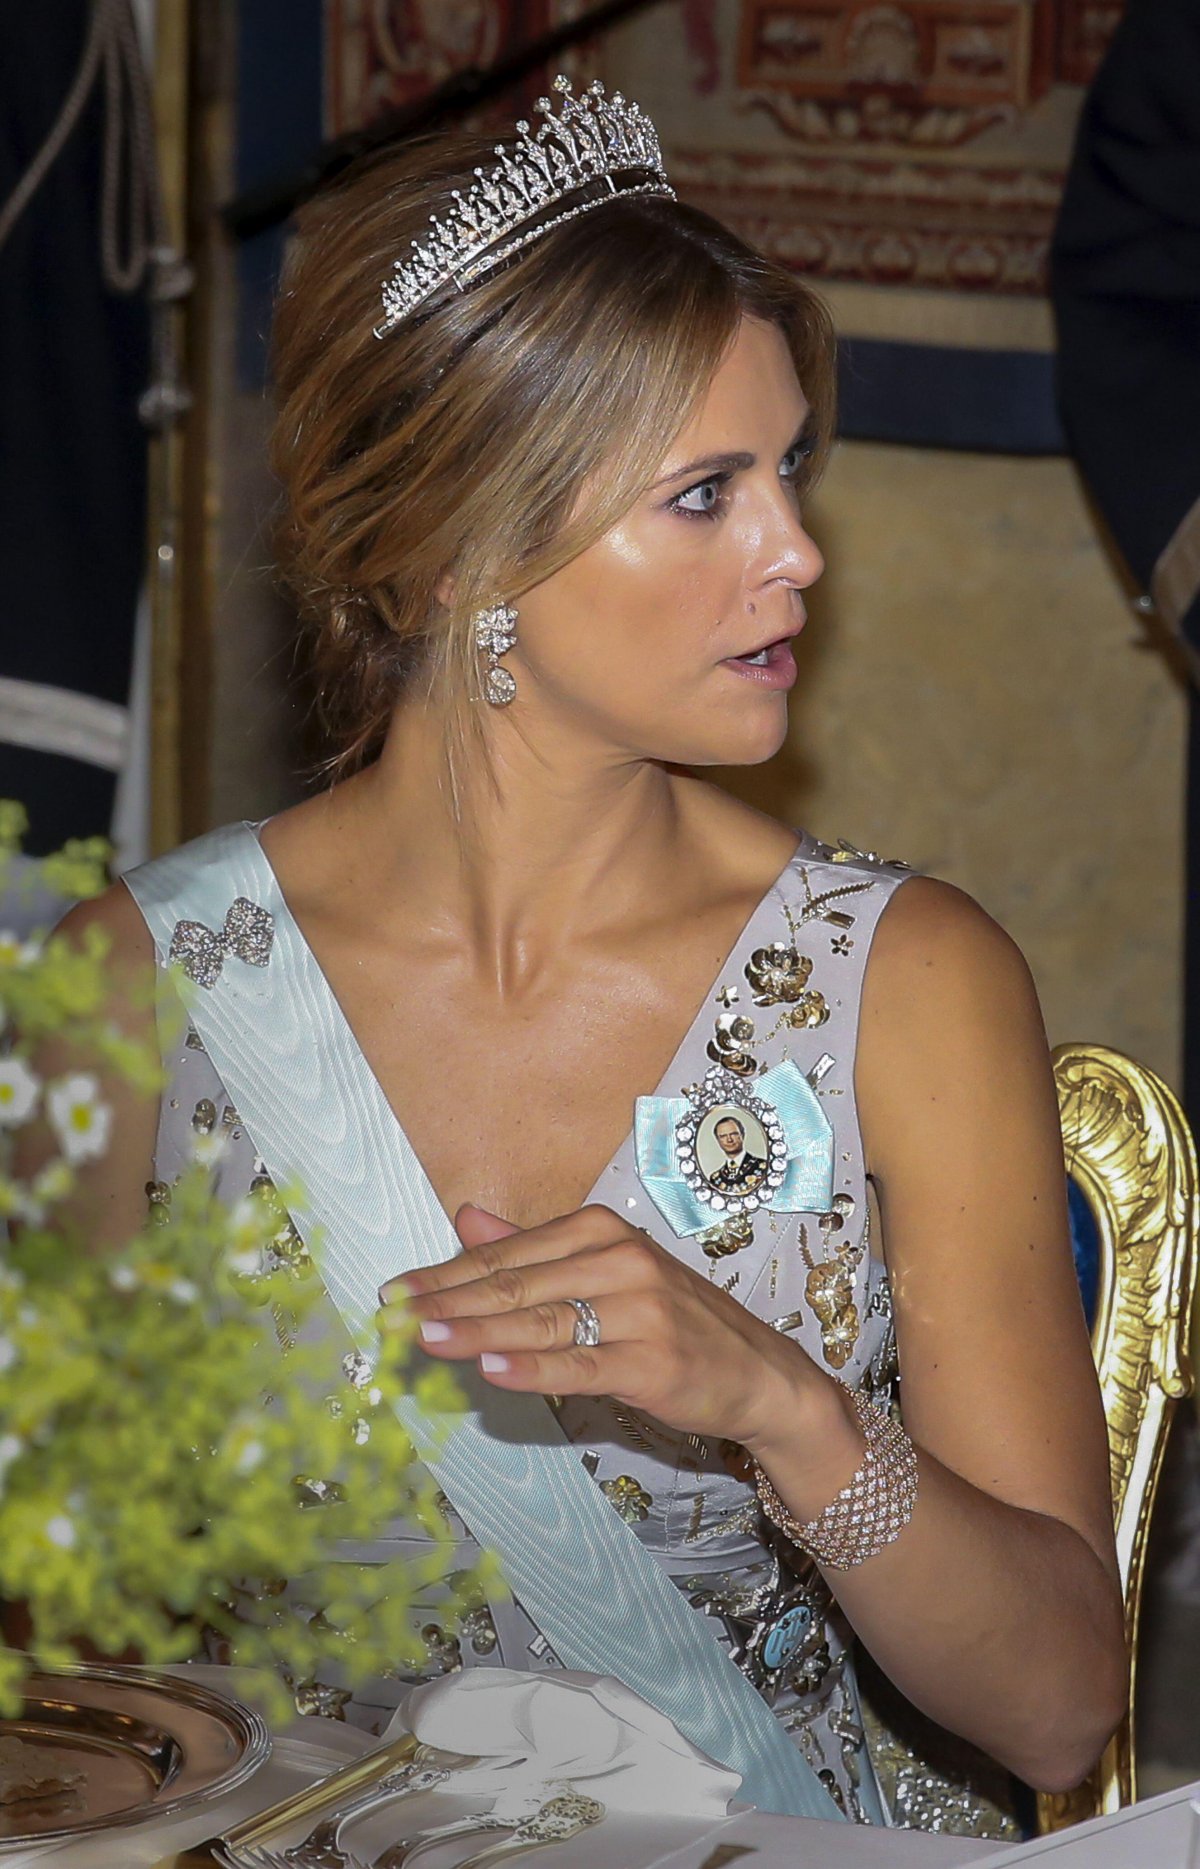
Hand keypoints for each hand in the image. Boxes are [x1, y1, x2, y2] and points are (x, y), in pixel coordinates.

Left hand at [379, 1202, 819, 1450]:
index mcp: (601, 1231)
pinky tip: (490, 1370)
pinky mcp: (651, 1360)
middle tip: (391, 1319)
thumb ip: (533, 1247)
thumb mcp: (607, 1270)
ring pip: (540, 1323)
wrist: (758, 1373)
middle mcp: (620, 1260)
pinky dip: (531, 1368)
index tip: (394, 1292)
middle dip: (447, 1303)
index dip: (446, 1274)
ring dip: (475, 1331)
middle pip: (516, 1285)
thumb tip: (465, 1216)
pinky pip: (579, 1365)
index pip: (508, 1254)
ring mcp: (639, 1310)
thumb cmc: (675, 1321)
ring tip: (423, 1340)